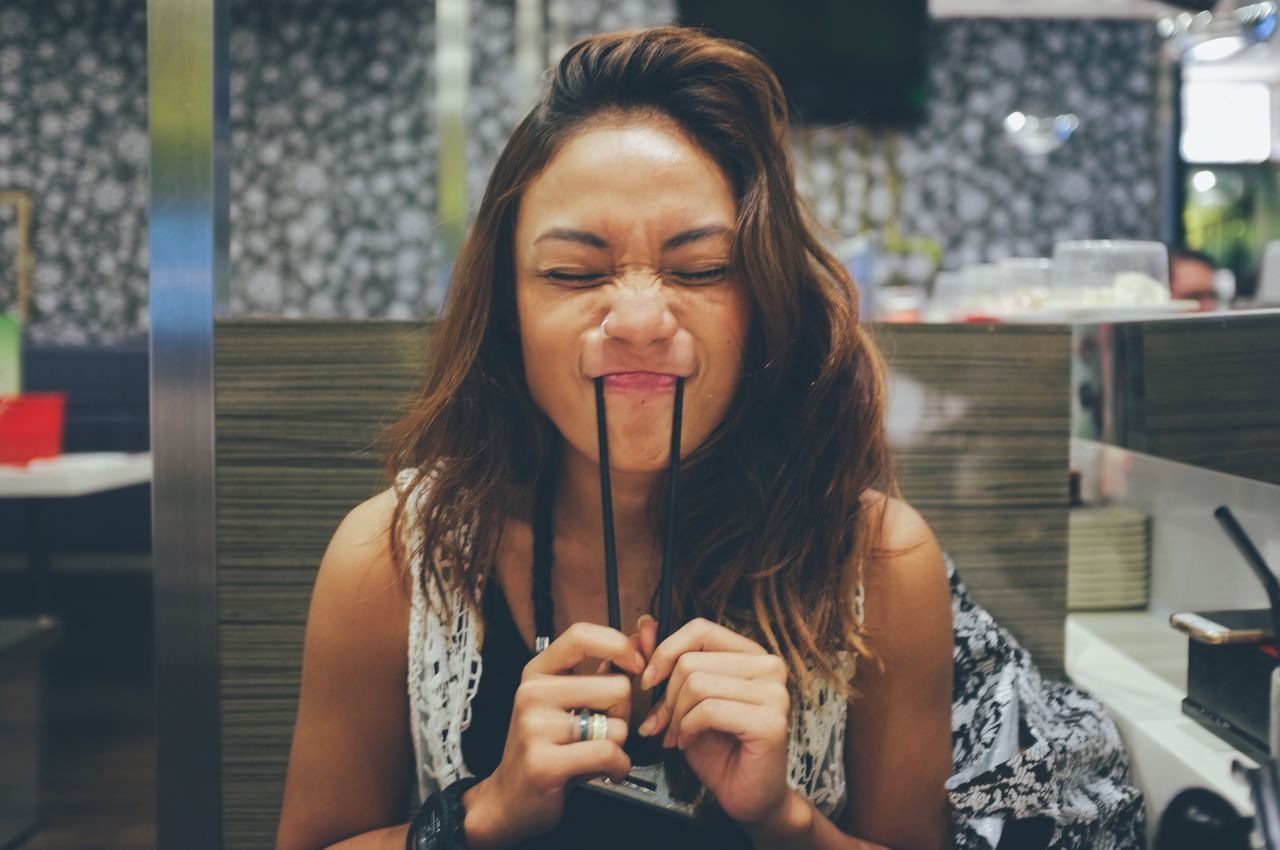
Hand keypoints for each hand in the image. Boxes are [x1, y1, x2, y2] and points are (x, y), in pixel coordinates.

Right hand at [465, 622, 645, 846]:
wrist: (510, 798)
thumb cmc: (548, 745)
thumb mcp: (570, 699)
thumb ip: (607, 666)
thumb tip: (644, 631)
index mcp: (537, 671)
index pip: (581, 635)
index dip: (618, 645)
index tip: (636, 665)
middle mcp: (532, 693)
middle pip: (617, 687)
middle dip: (623, 714)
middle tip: (603, 730)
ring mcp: (534, 727)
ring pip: (617, 725)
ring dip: (619, 744)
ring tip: (595, 752)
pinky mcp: (544, 763)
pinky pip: (608, 753)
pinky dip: (618, 767)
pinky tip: (606, 771)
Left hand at [634, 618, 791, 826]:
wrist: (747, 796)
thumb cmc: (720, 749)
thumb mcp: (686, 699)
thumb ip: (669, 661)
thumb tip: (645, 626)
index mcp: (751, 655)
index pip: (701, 629)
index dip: (666, 651)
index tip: (649, 679)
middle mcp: (769, 667)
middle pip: (691, 661)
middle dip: (666, 697)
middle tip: (662, 723)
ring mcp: (774, 693)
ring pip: (696, 684)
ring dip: (675, 716)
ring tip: (676, 734)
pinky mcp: (769, 722)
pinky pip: (707, 710)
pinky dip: (687, 729)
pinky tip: (689, 742)